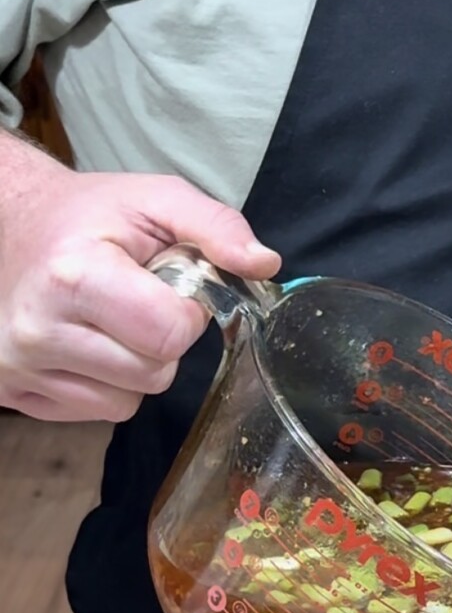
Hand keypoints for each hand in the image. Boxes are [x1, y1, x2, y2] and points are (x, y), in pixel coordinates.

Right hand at [0, 139, 279, 421]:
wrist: (11, 226)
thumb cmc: (88, 217)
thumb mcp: (155, 199)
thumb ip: (216, 227)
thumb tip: (264, 264)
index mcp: (74, 277)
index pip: (169, 335)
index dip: (184, 314)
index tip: (166, 287)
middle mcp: (39, 331)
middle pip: (152, 375)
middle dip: (161, 343)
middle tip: (136, 301)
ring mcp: (21, 368)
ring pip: (126, 404)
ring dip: (134, 366)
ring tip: (108, 321)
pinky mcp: (16, 392)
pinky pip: (96, 412)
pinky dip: (105, 384)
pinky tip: (86, 344)